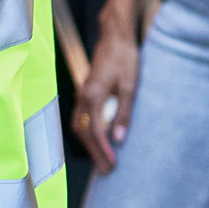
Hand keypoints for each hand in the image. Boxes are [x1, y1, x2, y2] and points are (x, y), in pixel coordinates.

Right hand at [75, 29, 139, 174]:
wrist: (114, 37)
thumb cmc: (124, 58)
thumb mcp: (129, 86)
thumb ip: (123, 113)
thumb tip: (119, 138)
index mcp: (92, 95)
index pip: (95, 131)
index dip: (104, 150)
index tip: (114, 164)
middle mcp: (83, 96)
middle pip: (84, 132)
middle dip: (95, 153)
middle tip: (107, 170)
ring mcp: (82, 94)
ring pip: (79, 126)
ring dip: (89, 145)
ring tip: (101, 160)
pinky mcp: (85, 91)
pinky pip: (80, 118)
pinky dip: (87, 133)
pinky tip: (96, 140)